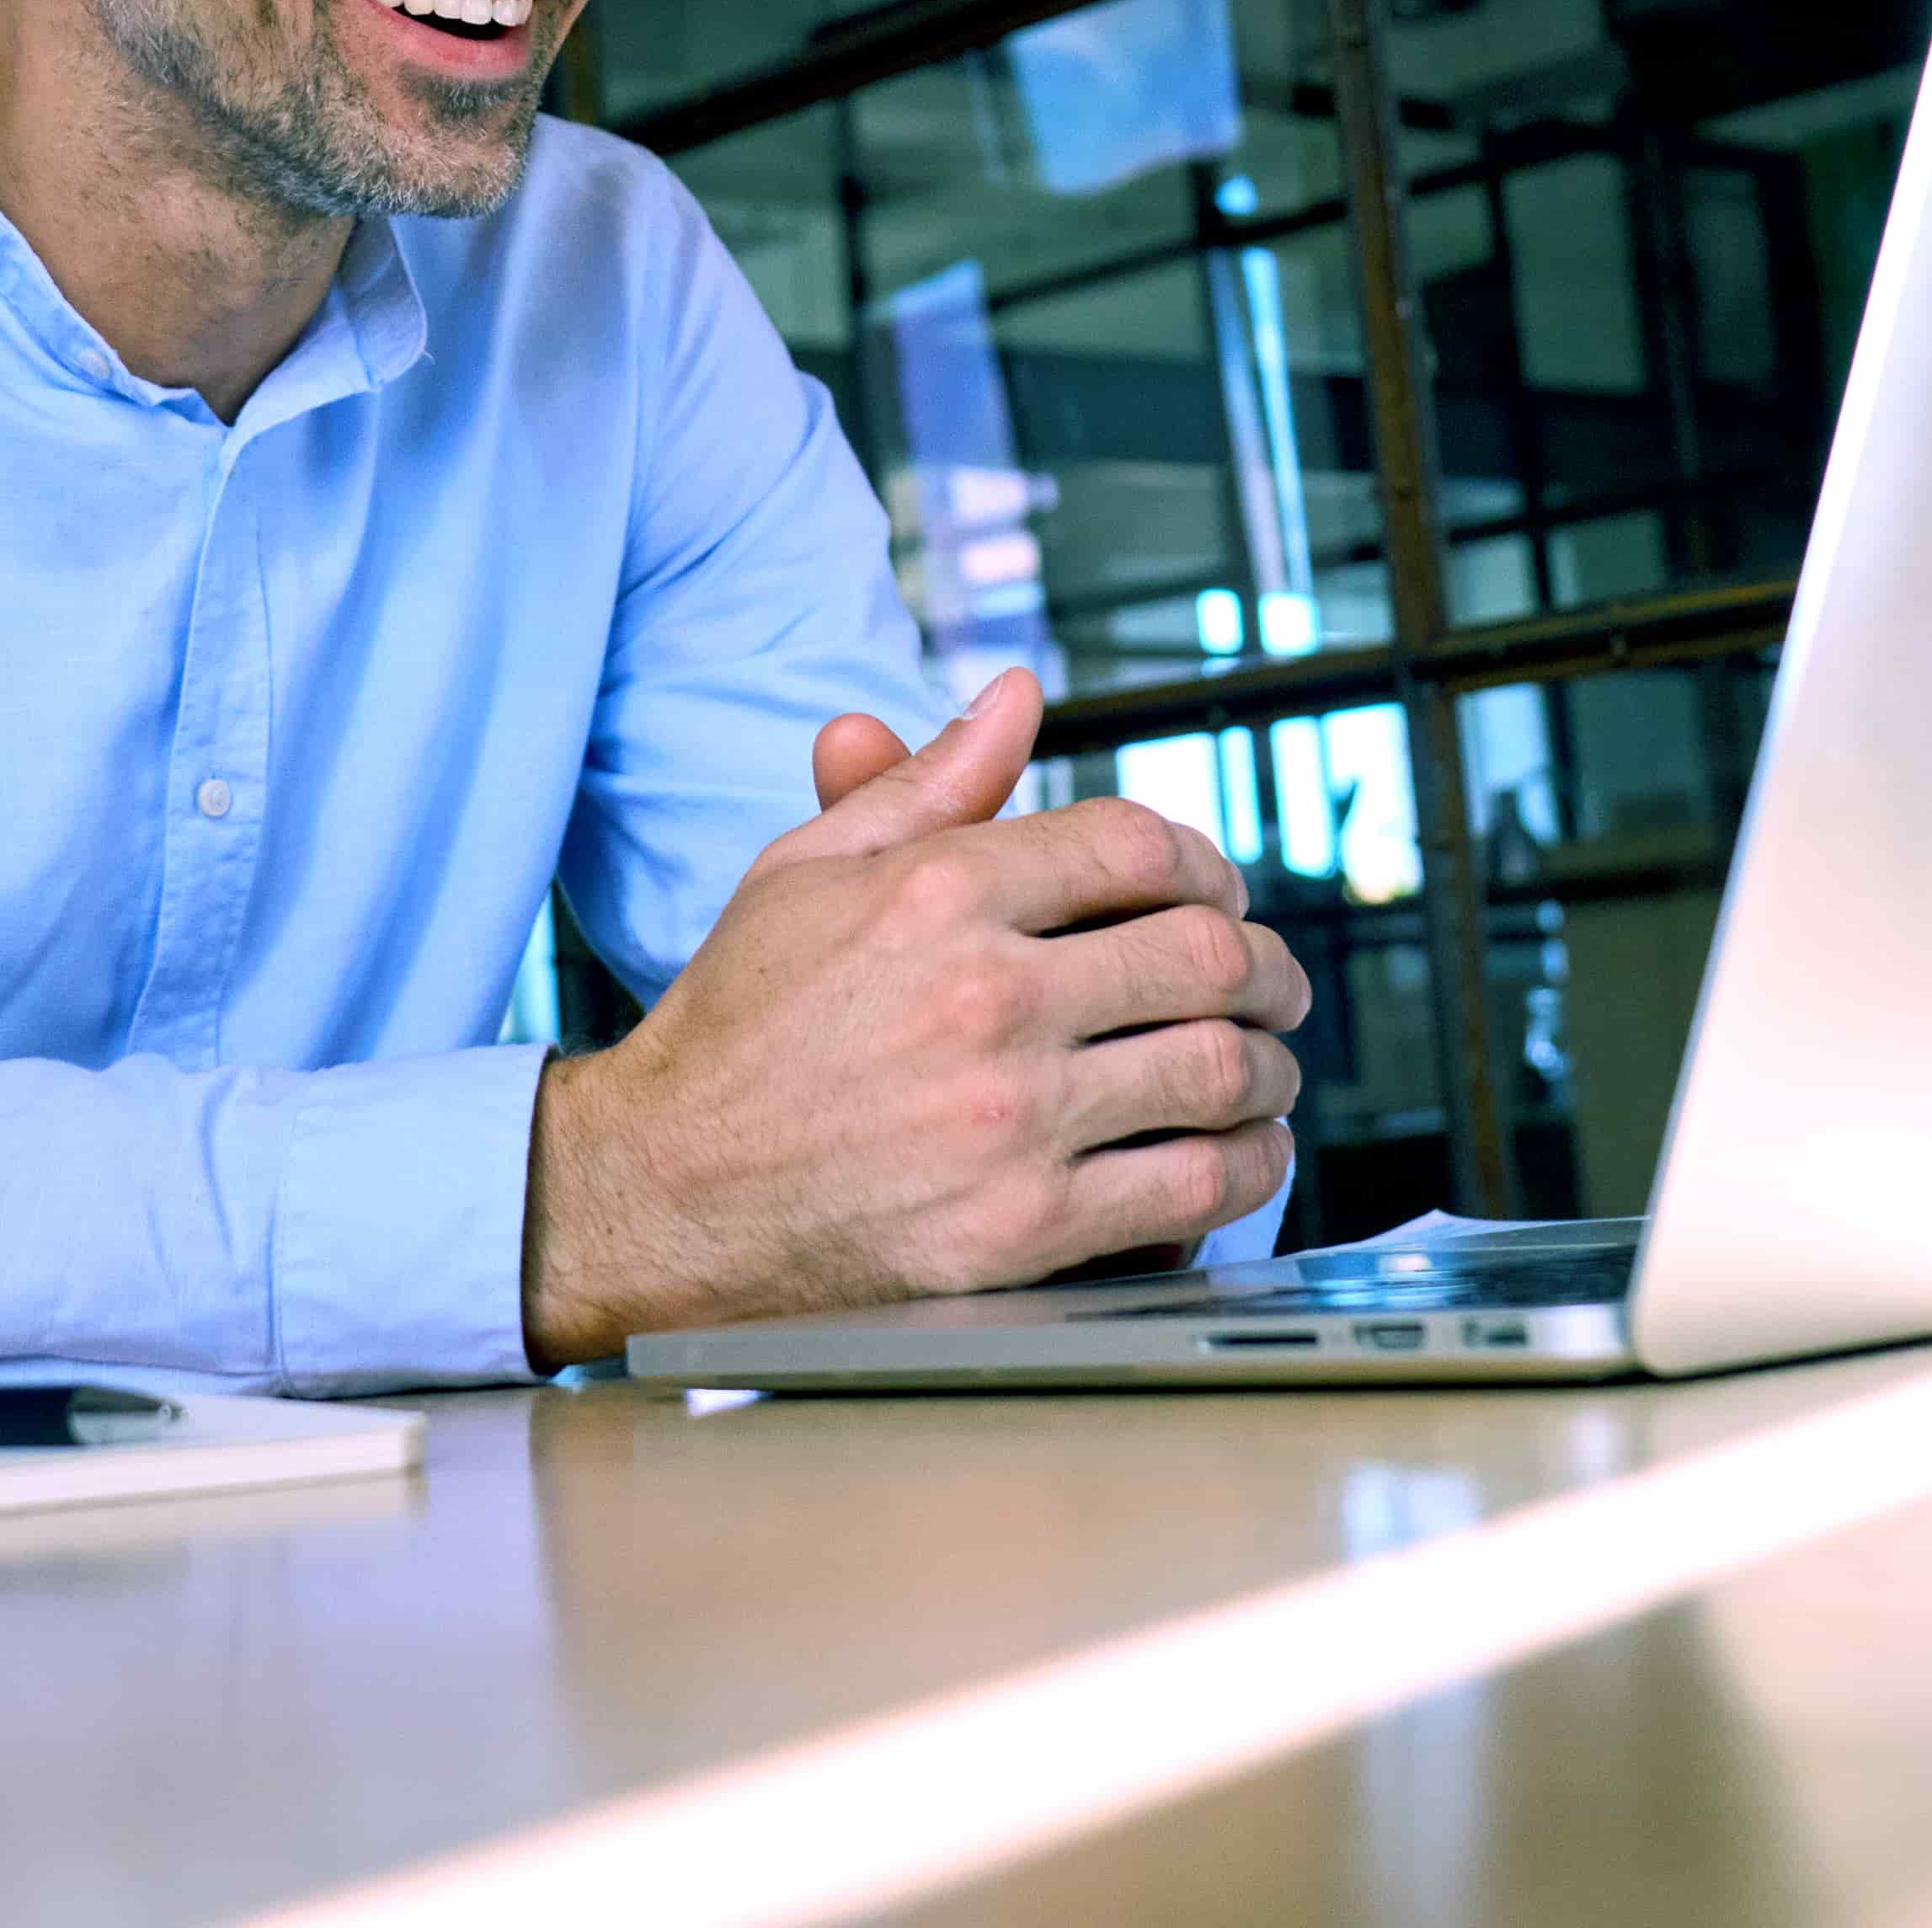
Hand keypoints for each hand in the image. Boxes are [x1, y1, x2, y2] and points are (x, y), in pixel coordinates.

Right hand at [520, 668, 1310, 1363]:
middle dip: (1264, 964)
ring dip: (1270, 1065)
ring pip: (1219, 1069)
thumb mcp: (805, 876)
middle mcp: (984, 997)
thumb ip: (929, 786)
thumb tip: (1016, 699)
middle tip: (1272, 983)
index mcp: (937, 894)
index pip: (1136, 846)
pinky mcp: (1022, 1232)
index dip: (1204, 864)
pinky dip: (1244, 1167)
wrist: (660, 1195)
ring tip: (1265, 1068)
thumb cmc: (734, 1033)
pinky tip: (1237, 1156)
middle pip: (1204, 953)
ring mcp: (1011, 1120)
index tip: (1216, 895)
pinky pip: (1194, 1187)